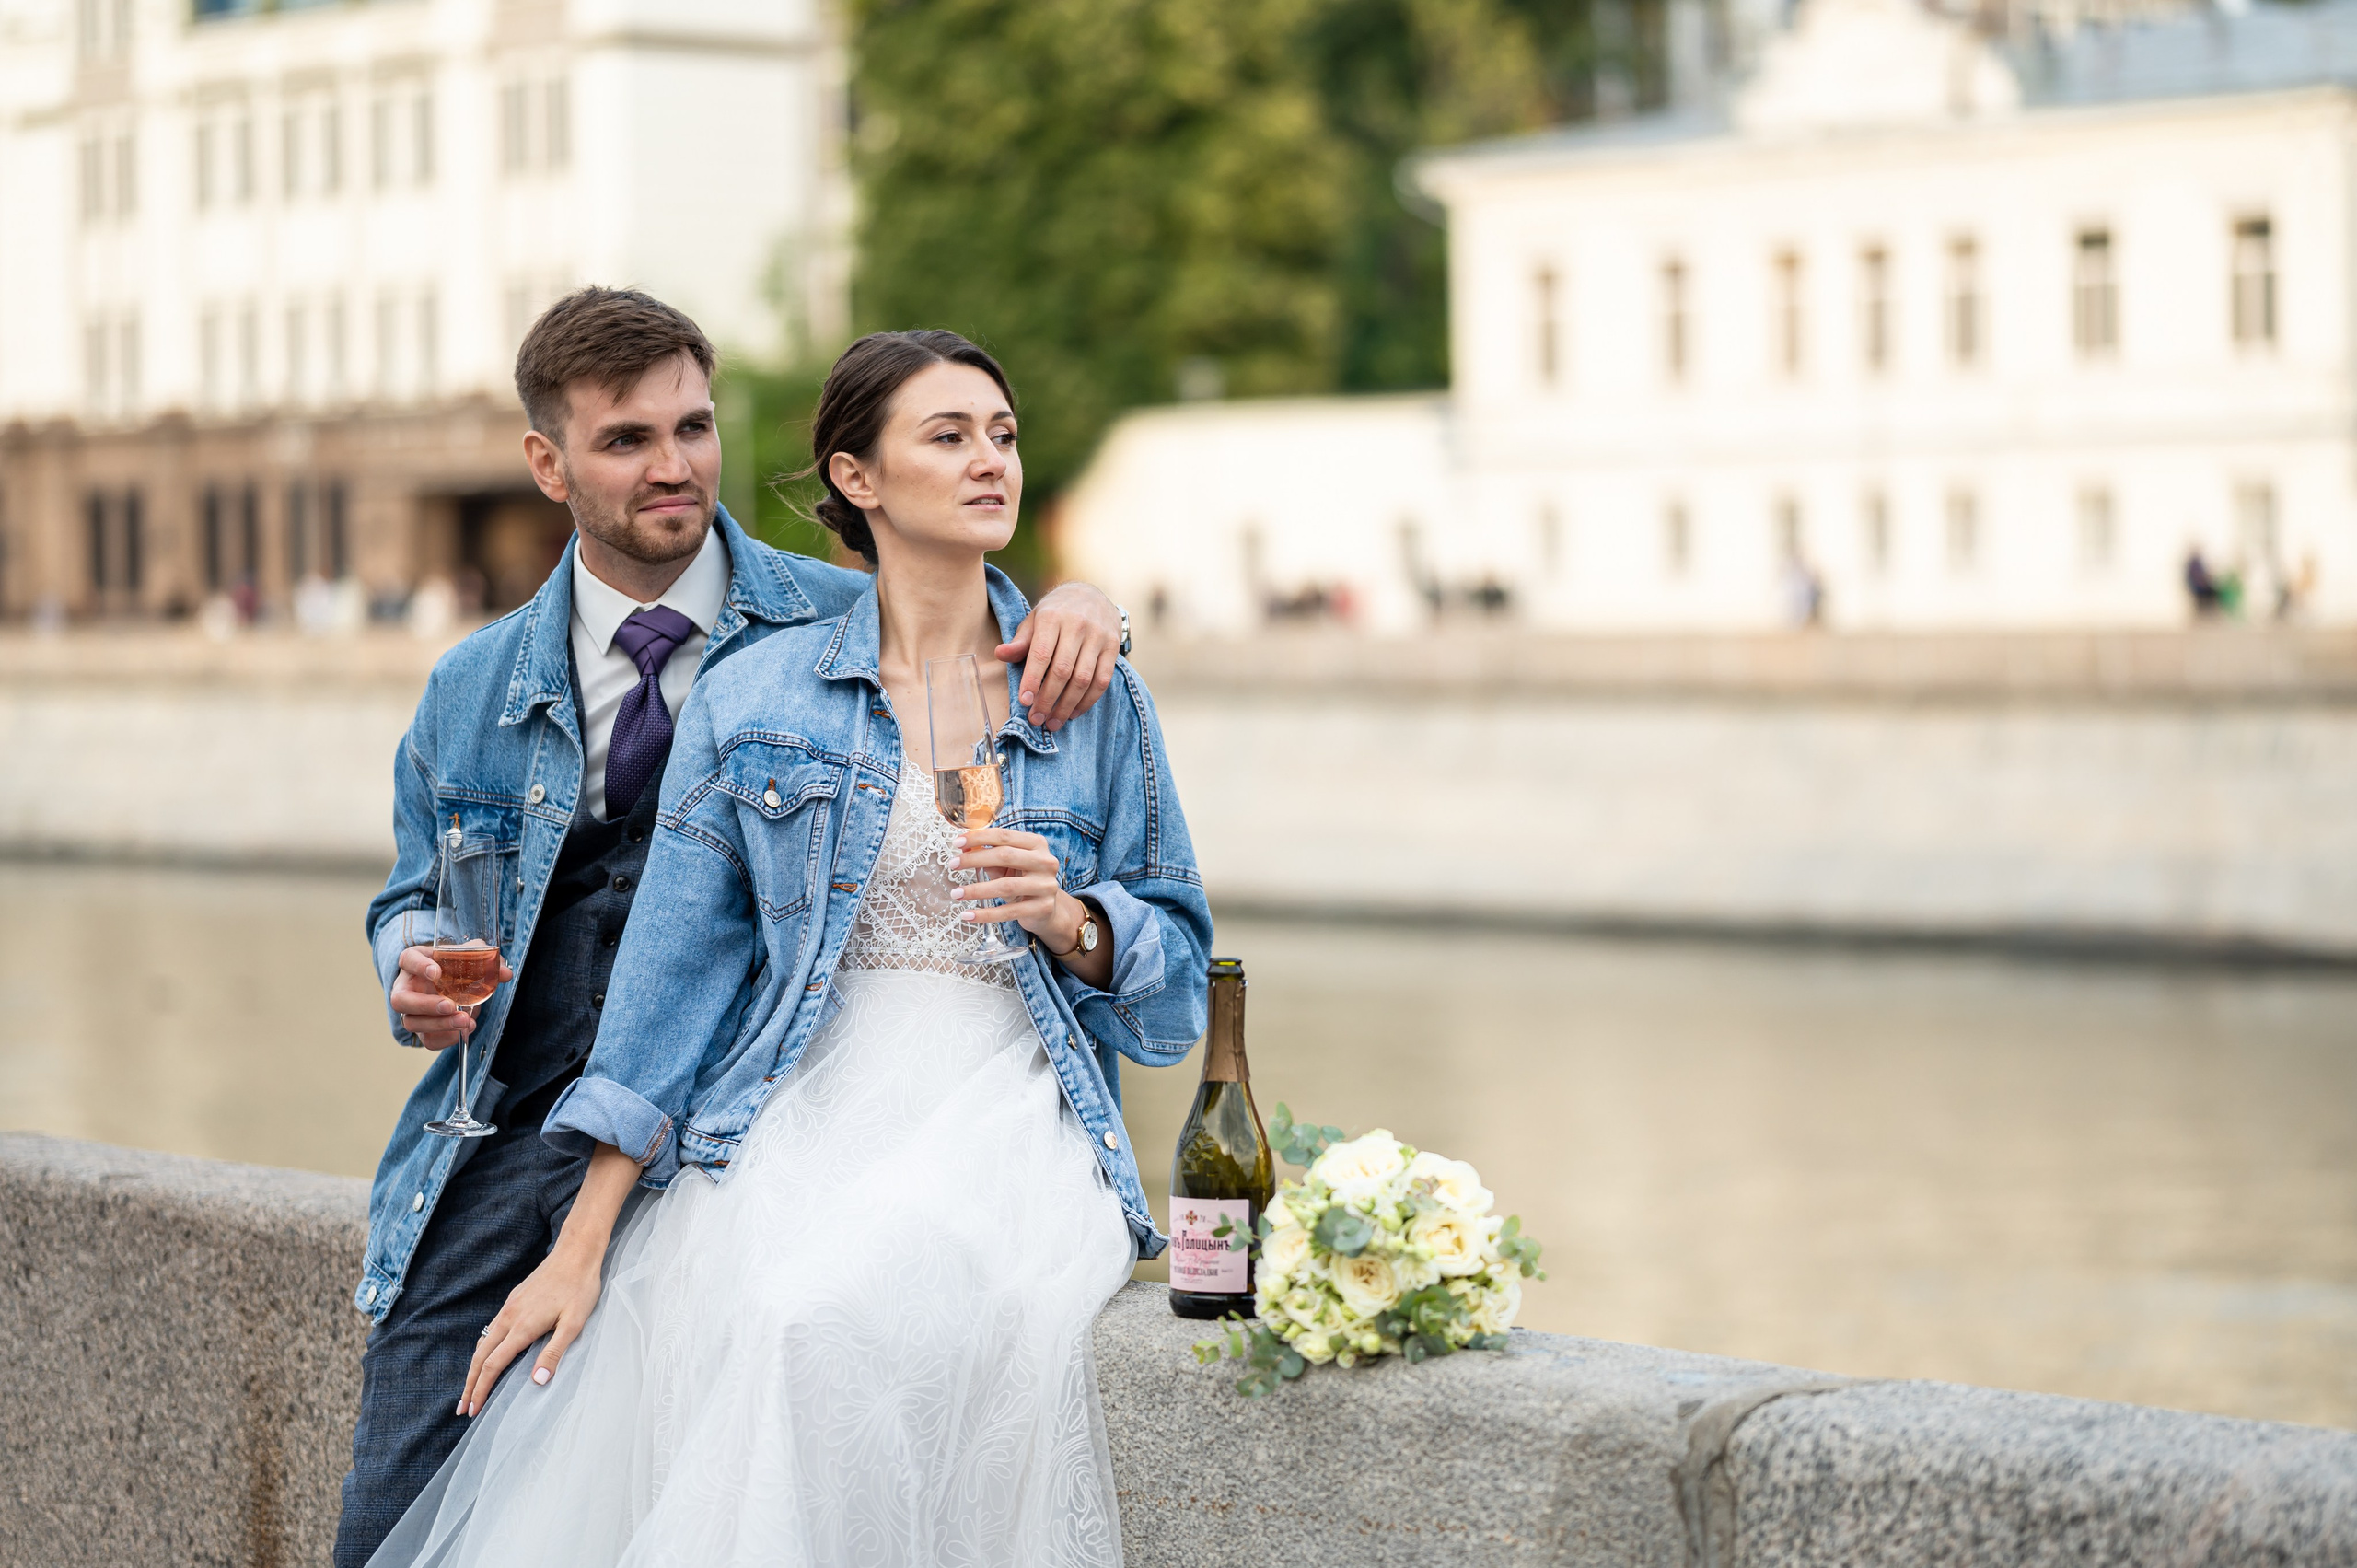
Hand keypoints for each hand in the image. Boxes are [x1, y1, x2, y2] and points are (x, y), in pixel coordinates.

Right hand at [390, 945, 511, 1049]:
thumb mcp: (467, 955)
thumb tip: (505, 973)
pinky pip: (428, 1040)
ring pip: (412, 1023)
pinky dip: (446, 1038)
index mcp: (415, 962)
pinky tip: (464, 1031)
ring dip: (439, 1025)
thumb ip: (485, 958)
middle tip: (450, 1005)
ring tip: (465, 1021)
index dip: (419, 966)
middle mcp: (406, 987)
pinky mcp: (423, 1029)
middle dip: (425, 1005)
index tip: (436, 972)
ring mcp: (411, 1011)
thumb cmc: (453, 965)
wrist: (451, 982)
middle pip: (400, 1000)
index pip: (408, 960)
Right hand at [459, 1234, 602, 1416]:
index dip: (480, 1390)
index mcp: (522, 1327)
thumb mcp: (574, 1323)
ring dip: (474, 1368)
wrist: (576, 1253)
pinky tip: (487, 1355)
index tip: (472, 1410)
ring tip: (470, 1388)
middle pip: (480, 1357)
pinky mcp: (513, 1299)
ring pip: (482, 1342)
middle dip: (469, 1385)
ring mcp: (509, 1307)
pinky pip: (491, 1329)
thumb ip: (554, 1352)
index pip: (493, 1366)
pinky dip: (483, 1349)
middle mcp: (509, 1317)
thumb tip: (538, 1381)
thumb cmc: (580, 1288)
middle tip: (461, 1409)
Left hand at [950, 828, 1115, 987]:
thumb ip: (989, 855)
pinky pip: (1009, 912)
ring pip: (1006, 885)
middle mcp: (1045, 862)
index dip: (978, 837)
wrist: (1047, 909)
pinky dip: (986, 914)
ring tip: (956, 893)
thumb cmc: (1023, 880)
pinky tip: (968, 914)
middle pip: (1005, 856)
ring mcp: (1046, 885)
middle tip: (953, 865)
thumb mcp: (1009, 865)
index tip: (957, 843)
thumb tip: (963, 849)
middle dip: (974, 860)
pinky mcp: (1042, 908)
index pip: (1004, 836)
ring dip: (976, 890)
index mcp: (1036, 844)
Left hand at [997, 582, 1120, 731]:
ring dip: (1067, 705)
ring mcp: (1098, 636)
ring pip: (1083, 679)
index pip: (1041, 654)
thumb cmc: (1056, 612)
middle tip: (1036, 718)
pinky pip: (1102, 680)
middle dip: (1048, 699)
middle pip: (1062, 670)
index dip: (1032, 680)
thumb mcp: (1034, 620)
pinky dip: (1087, 701)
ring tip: (1053, 722)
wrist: (1091, 594)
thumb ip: (1020, 641)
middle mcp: (1077, 625)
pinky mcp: (1113, 646)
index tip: (1024, 702)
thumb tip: (1000, 654)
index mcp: (1052, 617)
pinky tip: (1073, 712)